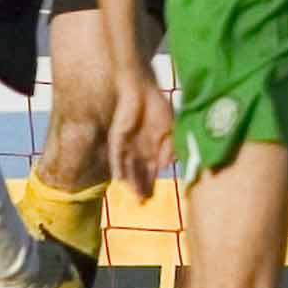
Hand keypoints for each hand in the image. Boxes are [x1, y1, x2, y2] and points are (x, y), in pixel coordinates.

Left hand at [106, 77, 176, 198]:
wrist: (137, 85)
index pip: (151, 167)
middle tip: (143, 202)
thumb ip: (170, 146)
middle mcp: (138, 147)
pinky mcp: (118, 137)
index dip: (151, 181)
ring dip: (132, 182)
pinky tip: (121, 180)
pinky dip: (119, 168)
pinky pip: (117, 156)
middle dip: (141, 186)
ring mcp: (127, 143)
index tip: (152, 197)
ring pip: (129, 167)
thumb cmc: (153, 103)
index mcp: (151, 144)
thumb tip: (167, 165)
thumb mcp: (168, 126)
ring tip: (137, 198)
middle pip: (139, 171)